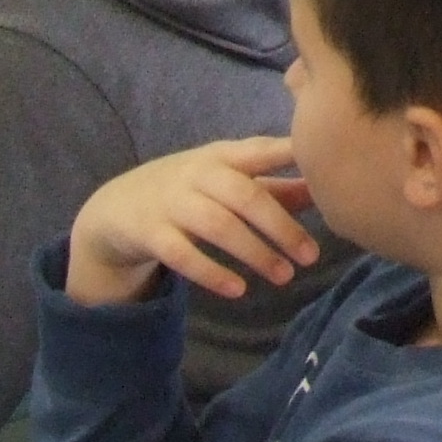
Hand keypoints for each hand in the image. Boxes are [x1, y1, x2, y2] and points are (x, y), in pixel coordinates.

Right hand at [68, 136, 320, 307]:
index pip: (261, 150)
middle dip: (281, 227)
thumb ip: (275, 187)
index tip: (326, 162)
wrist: (115, 207)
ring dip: (254, 252)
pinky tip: (238, 290)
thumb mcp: (228, 181)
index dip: (291, 154)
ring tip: (284, 277)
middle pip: (245, 196)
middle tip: (311, 256)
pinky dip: (211, 272)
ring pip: (218, 226)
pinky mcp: (150, 233)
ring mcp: (171, 202)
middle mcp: (198, 174)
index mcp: (223, 156)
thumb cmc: (189, 191)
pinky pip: (182, 254)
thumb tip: (326, 190)